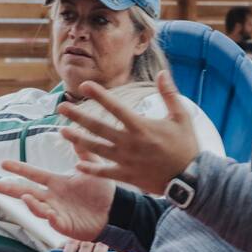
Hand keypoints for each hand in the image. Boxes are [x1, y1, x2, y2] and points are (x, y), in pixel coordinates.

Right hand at [0, 159, 114, 240]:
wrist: (116, 210)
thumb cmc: (102, 191)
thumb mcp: (92, 166)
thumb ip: (82, 150)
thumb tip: (71, 130)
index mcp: (57, 183)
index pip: (33, 175)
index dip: (19, 169)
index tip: (3, 163)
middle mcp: (53, 198)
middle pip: (26, 193)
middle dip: (10, 190)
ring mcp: (57, 212)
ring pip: (37, 208)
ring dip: (30, 203)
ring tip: (24, 195)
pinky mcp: (65, 225)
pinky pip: (53, 221)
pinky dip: (48, 217)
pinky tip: (46, 212)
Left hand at [58, 70, 199, 193]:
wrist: (191, 178)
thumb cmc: (186, 146)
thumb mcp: (182, 117)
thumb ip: (170, 94)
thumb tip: (162, 73)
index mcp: (141, 127)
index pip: (115, 107)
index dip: (99, 95)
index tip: (84, 85)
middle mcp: (129, 143)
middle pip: (98, 127)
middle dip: (78, 117)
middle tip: (60, 108)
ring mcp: (126, 160)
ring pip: (96, 149)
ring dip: (78, 140)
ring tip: (62, 132)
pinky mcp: (127, 175)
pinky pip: (105, 172)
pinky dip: (91, 169)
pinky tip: (78, 164)